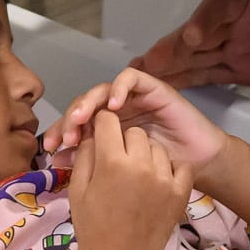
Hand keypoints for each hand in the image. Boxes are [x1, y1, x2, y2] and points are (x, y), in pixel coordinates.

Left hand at [43, 68, 228, 173]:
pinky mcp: (152, 87)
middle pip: (84, 105)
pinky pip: (131, 78)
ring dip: (88, 102)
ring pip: (103, 90)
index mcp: (105, 129)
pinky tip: (113, 107)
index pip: (75, 124)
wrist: (199, 163)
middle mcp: (116, 111)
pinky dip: (119, 88)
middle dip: (70, 119)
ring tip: (81, 119)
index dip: (59, 133)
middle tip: (65, 137)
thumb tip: (58, 159)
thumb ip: (94, 161)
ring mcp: (132, 98)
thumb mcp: (123, 170)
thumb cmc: (163, 170)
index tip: (50, 150)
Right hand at [67, 110, 192, 249]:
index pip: (108, 121)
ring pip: (156, 147)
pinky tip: (158, 181)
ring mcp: (165, 178)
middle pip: (134, 132)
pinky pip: (180, 166)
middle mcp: (141, 164)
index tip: (101, 135)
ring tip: (136, 175)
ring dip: (146, 154)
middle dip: (123, 140)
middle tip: (117, 160)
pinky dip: (170, 169)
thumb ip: (84, 155)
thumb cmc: (92, 227)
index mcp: (112, 161)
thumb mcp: (78, 189)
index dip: (101, 125)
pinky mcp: (181, 193)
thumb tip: (92, 133)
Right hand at [130, 0, 249, 91]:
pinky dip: (188, 80)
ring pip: (198, 57)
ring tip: (144, 72)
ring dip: (171, 65)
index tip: (194, 37)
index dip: (206, 19)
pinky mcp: (245, 70)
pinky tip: (167, 84)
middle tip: (150, 62)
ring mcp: (241, 47)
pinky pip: (211, 74)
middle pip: (201, 34)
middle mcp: (240, 20)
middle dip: (174, 47)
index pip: (222, 4)